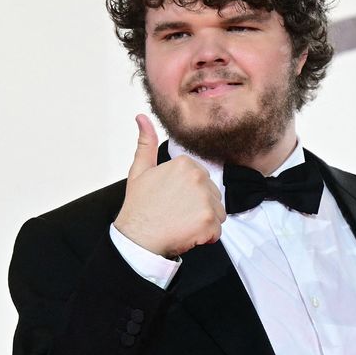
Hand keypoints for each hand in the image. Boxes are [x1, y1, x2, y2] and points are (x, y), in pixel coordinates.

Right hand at [112, 114, 224, 257]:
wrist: (137, 237)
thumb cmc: (139, 206)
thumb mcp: (140, 170)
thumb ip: (145, 143)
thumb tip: (142, 118)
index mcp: (185, 164)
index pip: (202, 181)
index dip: (189, 195)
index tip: (173, 201)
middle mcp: (198, 178)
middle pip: (213, 195)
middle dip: (199, 208)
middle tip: (176, 214)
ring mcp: (205, 199)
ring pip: (218, 213)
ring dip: (204, 222)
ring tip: (182, 224)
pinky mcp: (209, 220)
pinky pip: (217, 231)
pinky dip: (205, 237)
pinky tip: (187, 234)